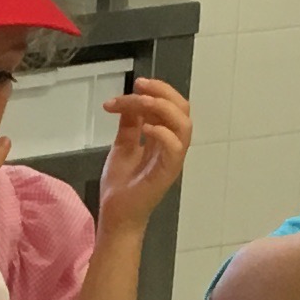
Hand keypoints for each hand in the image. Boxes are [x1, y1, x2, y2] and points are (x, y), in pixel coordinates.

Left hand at [93, 76, 192, 235]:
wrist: (115, 215)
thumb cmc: (121, 186)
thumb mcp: (123, 145)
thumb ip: (129, 124)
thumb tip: (130, 102)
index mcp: (164, 139)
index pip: (172, 106)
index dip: (158, 90)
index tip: (135, 84)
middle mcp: (172, 147)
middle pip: (183, 110)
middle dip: (163, 91)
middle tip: (139, 85)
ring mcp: (172, 160)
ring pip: (183, 125)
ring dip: (161, 107)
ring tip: (139, 103)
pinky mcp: (166, 173)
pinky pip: (175, 147)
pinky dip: (162, 132)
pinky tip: (144, 128)